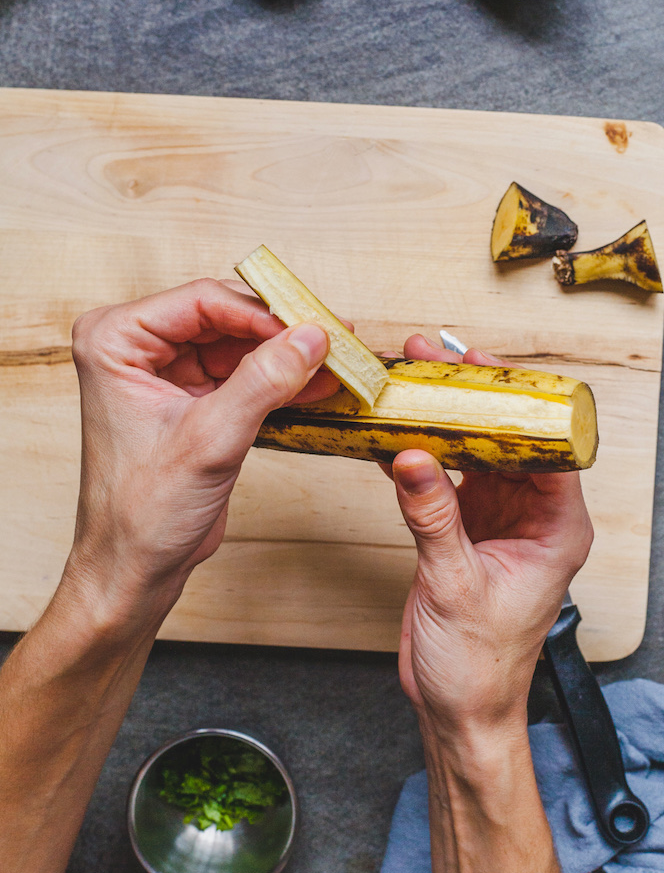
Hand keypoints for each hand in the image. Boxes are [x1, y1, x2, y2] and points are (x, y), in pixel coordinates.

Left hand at [66, 278, 332, 626]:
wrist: (134, 571)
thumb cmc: (140, 515)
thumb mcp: (210, 440)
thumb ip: (262, 382)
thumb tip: (311, 337)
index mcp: (114, 341)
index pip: (202, 301)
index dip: (262, 311)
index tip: (313, 326)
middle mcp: (135, 348)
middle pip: (224, 315)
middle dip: (281, 330)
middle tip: (336, 336)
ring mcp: (165, 374)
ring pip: (240, 343)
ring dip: (288, 354)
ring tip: (339, 360)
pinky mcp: (192, 400)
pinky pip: (244, 375)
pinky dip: (281, 380)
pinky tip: (320, 384)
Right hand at [391, 336, 592, 733]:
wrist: (459, 710)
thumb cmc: (482, 667)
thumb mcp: (457, 586)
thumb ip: (434, 518)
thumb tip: (414, 456)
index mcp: (558, 528)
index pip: (550, 445)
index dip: (518, 401)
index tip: (482, 368)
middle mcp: (533, 516)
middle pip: (508, 437)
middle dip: (471, 397)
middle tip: (434, 358)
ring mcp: (498, 519)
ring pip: (475, 450)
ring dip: (443, 417)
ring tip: (411, 378)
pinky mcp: (465, 529)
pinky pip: (445, 477)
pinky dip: (420, 454)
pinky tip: (392, 430)